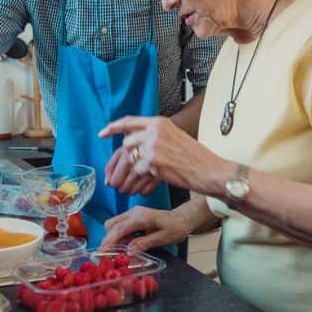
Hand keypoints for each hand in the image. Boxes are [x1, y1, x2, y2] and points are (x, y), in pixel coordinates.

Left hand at [98, 116, 219, 193]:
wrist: (210, 170)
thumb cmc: (196, 158)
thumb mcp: (176, 138)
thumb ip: (156, 137)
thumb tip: (135, 145)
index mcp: (160, 122)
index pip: (129, 121)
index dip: (113, 127)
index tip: (102, 134)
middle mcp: (155, 130)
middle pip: (126, 143)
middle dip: (121, 161)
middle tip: (115, 176)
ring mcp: (154, 145)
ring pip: (129, 159)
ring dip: (125, 175)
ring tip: (122, 187)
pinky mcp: (154, 161)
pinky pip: (137, 172)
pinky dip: (136, 182)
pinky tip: (139, 190)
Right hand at [103, 206, 193, 252]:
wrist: (182, 219)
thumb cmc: (176, 228)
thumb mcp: (163, 238)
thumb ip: (145, 243)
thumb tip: (129, 251)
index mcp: (141, 217)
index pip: (119, 228)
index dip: (109, 241)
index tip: (102, 252)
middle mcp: (134, 212)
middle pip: (112, 225)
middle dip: (109, 240)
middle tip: (112, 255)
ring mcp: (132, 213)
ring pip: (113, 225)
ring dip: (114, 239)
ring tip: (121, 252)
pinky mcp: (133, 217)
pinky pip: (120, 226)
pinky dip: (119, 236)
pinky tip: (127, 245)